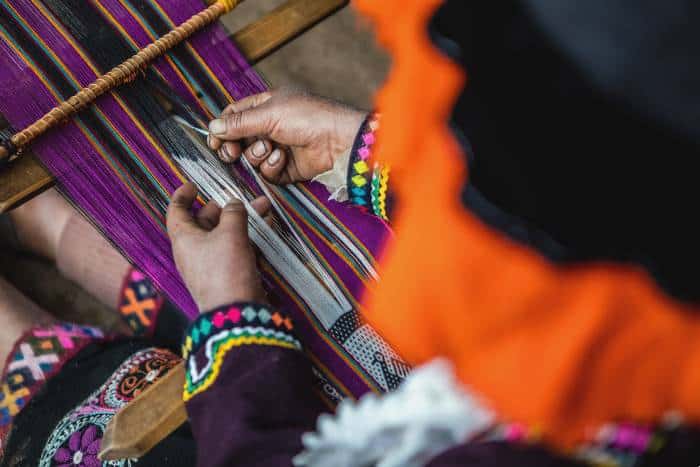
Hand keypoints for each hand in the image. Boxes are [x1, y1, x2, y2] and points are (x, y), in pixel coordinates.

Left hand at [167, 183, 270, 311]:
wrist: (236, 312)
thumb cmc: (225, 270)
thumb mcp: (230, 233)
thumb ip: (234, 213)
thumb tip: (234, 204)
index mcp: (185, 238)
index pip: (177, 211)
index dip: (183, 196)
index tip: (193, 185)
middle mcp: (194, 251)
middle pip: (206, 221)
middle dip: (226, 207)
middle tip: (244, 197)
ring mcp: (211, 264)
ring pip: (225, 235)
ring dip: (243, 221)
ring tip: (264, 209)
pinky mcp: (228, 274)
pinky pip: (236, 250)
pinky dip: (248, 238)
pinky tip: (266, 231)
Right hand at [207, 87, 365, 183]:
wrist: (338, 141)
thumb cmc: (309, 117)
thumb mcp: (269, 114)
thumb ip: (238, 123)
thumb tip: (212, 127)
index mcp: (266, 105)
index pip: (234, 116)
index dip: (222, 128)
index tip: (214, 141)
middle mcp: (270, 127)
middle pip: (239, 140)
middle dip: (234, 148)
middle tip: (233, 153)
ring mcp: (278, 148)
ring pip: (251, 158)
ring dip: (257, 155)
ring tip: (270, 148)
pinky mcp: (287, 168)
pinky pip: (267, 172)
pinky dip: (271, 167)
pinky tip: (283, 159)